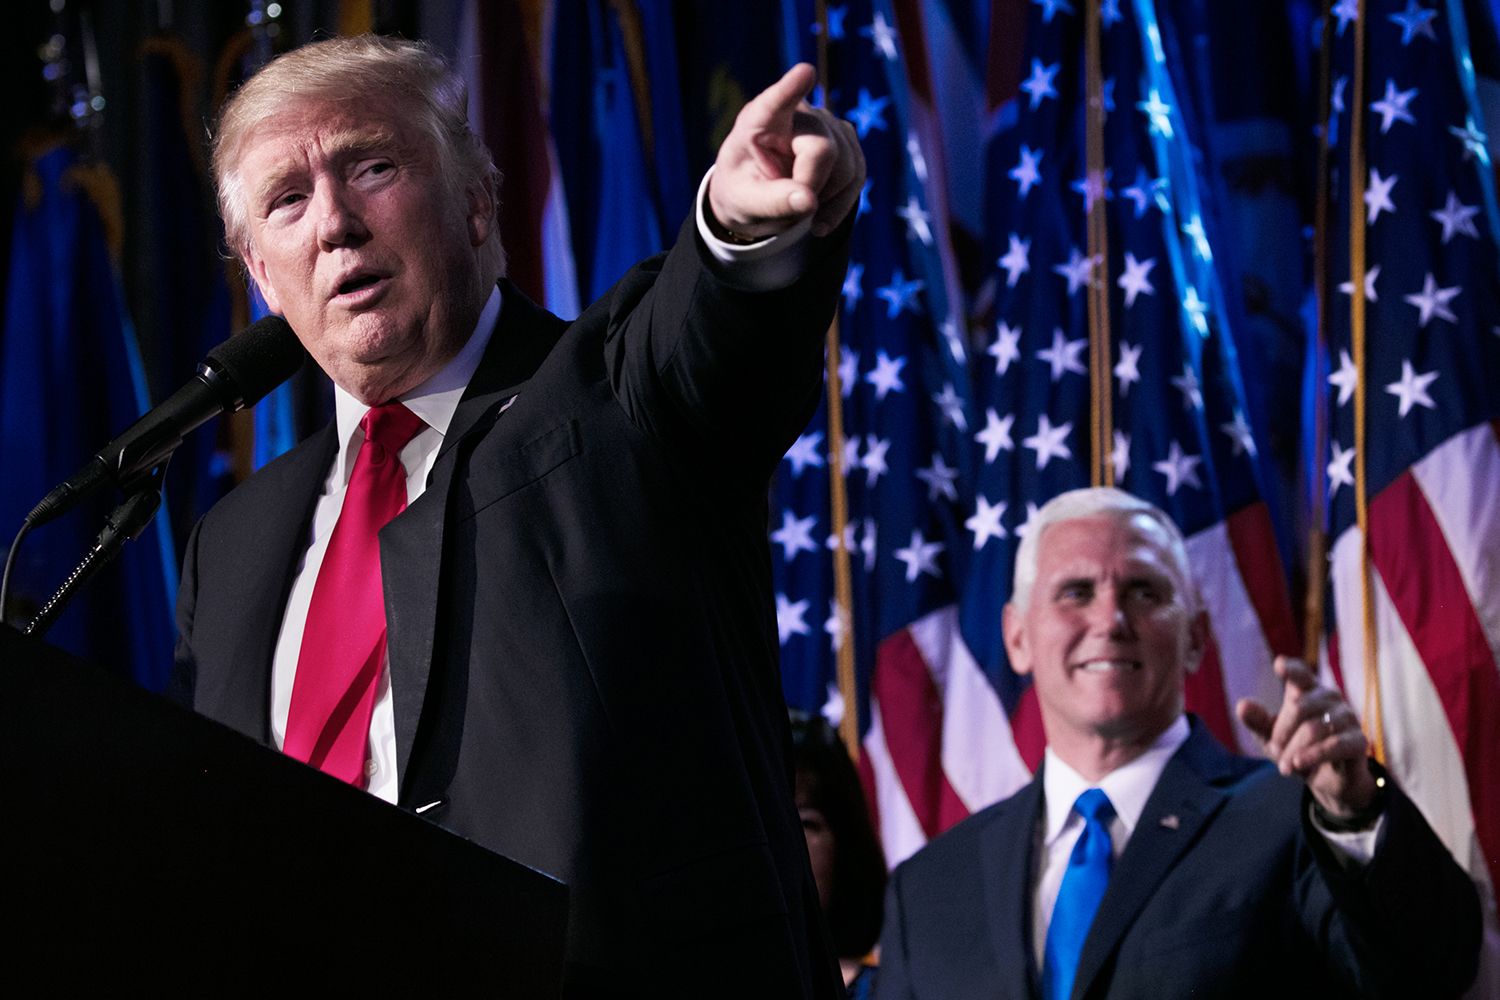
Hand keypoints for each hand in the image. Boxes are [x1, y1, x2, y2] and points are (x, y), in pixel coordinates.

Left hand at [708, 63, 865, 239]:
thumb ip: (772, 202)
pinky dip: (841, 205)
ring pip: (847, 167)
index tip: (805, 73)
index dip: (791, 89)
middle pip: (823, 150)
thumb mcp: (745, 203)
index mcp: (758, 121)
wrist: (760, 195)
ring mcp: (827, 124)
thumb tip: (809, 202)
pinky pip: (858, 177)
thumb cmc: (745, 191)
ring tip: (797, 210)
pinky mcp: (847, 141)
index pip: (775, 102)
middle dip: (811, 188)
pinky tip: (819, 217)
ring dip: (826, 201)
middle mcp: (797, 114)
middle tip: (787, 212)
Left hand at [1236, 656, 1377, 818]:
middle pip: (1299, 707)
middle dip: (1281, 733)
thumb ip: (1258, 721)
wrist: (1327, 780)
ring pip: (1313, 729)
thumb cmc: (1297, 749)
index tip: (1279, 665)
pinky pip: (1334, 745)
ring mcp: (1347, 717)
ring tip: (1284, 766)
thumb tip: (1241, 705)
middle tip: (1276, 752)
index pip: (1300, 674)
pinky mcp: (1359, 741)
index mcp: (1308, 690)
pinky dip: (1313, 755)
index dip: (1291, 670)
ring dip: (1294, 750)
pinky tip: (1298, 764)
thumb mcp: (1272, 737)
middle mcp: (1330, 698)